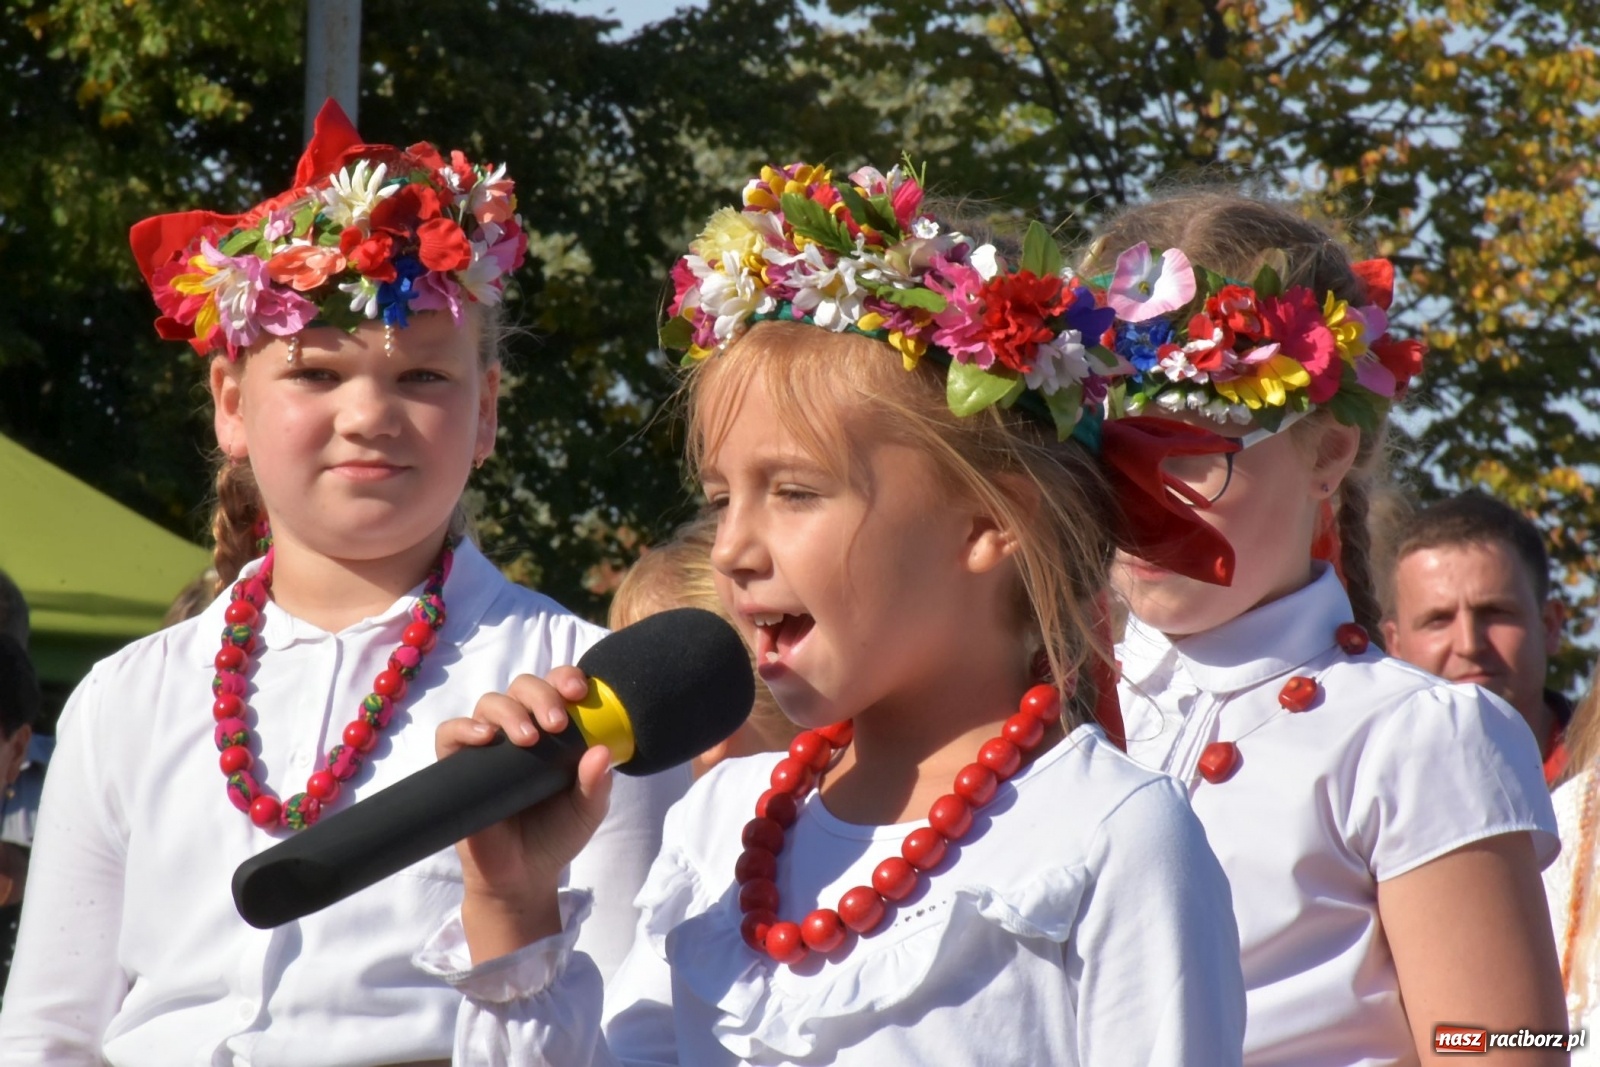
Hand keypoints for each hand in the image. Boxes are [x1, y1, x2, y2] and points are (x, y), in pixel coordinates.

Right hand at [436, 666, 613, 963]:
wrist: (522, 876)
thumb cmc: (557, 834)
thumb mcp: (587, 810)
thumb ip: (596, 784)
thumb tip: (601, 752)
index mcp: (553, 731)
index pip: (556, 687)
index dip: (565, 678)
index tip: (578, 692)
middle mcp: (519, 729)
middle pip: (522, 687)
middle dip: (541, 695)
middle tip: (557, 722)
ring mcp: (487, 746)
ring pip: (490, 703)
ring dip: (510, 711)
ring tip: (528, 738)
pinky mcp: (457, 765)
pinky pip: (450, 732)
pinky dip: (464, 727)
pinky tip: (485, 738)